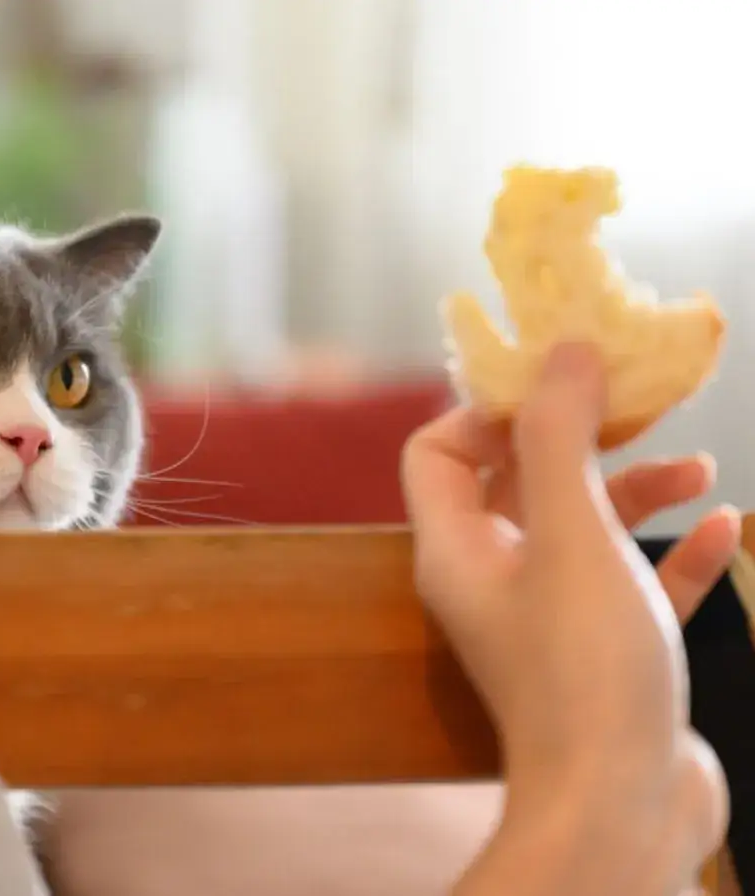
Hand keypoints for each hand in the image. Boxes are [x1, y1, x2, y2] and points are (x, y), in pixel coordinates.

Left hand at [402, 342, 733, 887]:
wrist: (625, 809)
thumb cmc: (585, 670)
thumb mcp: (571, 537)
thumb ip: (559, 441)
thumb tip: (562, 353)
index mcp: (458, 547)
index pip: (440, 450)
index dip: (490, 408)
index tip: (557, 381)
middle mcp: (492, 576)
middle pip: (521, 478)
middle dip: (579, 436)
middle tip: (637, 399)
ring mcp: (548, 617)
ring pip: (584, 527)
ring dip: (637, 489)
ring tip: (698, 466)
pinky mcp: (605, 651)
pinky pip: (633, 581)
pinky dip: (671, 552)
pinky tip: (723, 528)